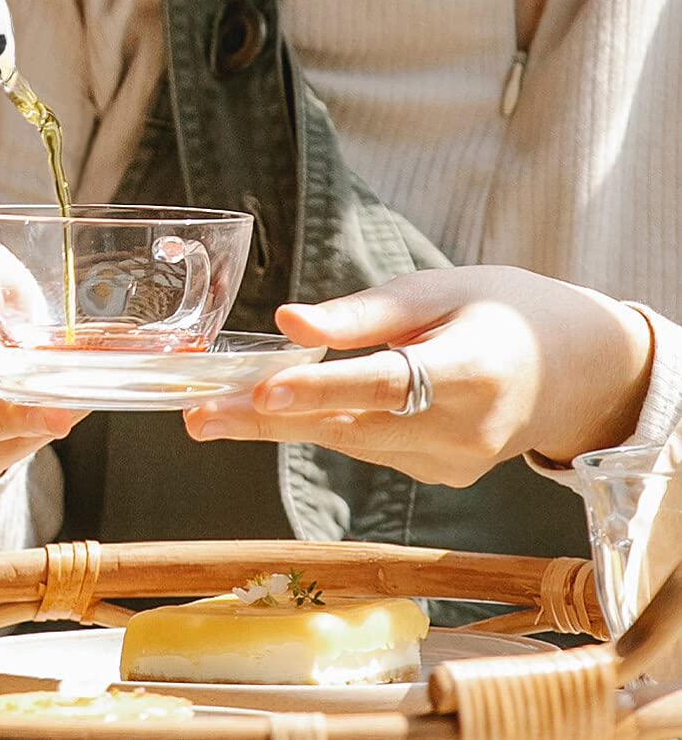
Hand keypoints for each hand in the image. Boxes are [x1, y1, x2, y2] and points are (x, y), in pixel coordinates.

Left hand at [183, 267, 653, 485]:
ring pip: (350, 441)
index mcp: (474, 369)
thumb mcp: (434, 289)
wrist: (568, 367)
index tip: (265, 389)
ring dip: (280, 425)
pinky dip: (324, 426)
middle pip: (351, 424)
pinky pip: (368, 448)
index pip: (385, 383)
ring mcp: (454, 463)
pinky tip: (282, 407)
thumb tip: (287, 322)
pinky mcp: (440, 476)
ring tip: (211, 408)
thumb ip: (361, 314)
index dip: (323, 389)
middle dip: (267, 419)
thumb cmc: (493, 307)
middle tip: (198, 417)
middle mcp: (466, 429)